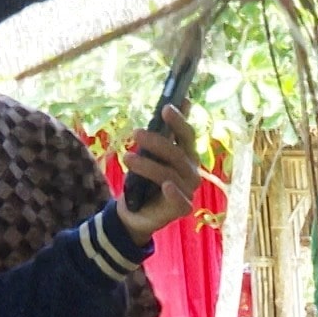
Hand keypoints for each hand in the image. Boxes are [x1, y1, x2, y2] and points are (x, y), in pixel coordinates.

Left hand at [115, 105, 202, 245]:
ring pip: (170, 173)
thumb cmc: (145, 180)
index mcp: (186, 155)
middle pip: (178, 153)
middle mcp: (191, 171)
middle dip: (157, 142)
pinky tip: (166, 186)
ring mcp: (188, 190)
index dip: (179, 121)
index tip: (165, 108)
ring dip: (148, 165)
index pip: (187, 135)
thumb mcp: (149, 155)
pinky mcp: (182, 208)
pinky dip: (174, 192)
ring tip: (126, 157)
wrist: (136, 212)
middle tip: (136, 133)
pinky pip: (180, 199)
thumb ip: (160, 135)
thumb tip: (170, 104)